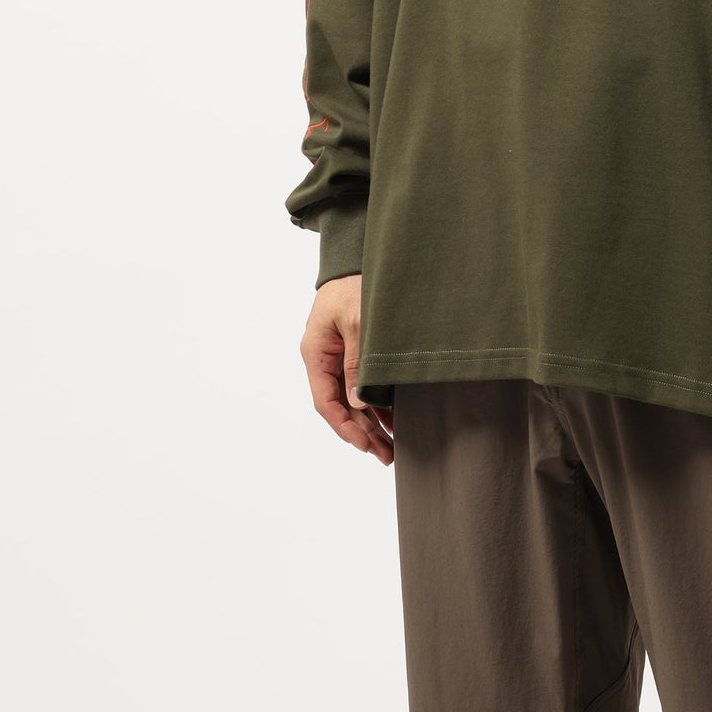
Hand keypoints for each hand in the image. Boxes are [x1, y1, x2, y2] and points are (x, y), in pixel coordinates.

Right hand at [300, 273, 394, 464]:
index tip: (365, 445)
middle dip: (363, 432)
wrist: (360, 256)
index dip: (345, 427)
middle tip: (387, 455)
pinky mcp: (357, 351)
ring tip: (393, 447)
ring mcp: (340, 355)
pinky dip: (379, 403)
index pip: (325, 401)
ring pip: (354, 398)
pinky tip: (394, 420)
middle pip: (341, 405)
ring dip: (372, 422)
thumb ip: (357, 363)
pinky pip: (364, 384)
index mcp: (316, 353)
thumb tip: (360, 404)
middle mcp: (326, 358)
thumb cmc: (356, 283)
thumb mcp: (357, 323)